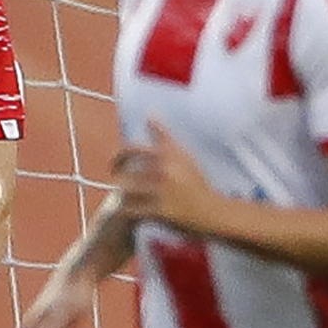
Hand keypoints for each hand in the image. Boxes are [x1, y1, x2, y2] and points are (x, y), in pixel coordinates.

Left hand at [112, 123, 222, 238]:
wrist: (213, 213)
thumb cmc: (196, 183)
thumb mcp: (183, 156)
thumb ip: (163, 137)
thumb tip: (149, 115)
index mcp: (169, 155)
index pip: (132, 150)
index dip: (119, 156)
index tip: (114, 162)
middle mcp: (165, 171)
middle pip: (127, 171)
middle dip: (118, 176)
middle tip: (114, 180)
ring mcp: (163, 192)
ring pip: (127, 190)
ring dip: (121, 193)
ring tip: (122, 196)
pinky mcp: (161, 212)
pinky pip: (132, 209)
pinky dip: (126, 210)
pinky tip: (128, 210)